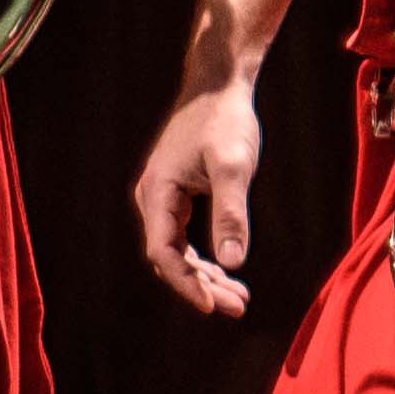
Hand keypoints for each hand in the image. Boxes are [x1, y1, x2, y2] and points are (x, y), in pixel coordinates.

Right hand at [135, 86, 261, 316]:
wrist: (218, 86)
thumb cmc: (225, 121)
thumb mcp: (233, 166)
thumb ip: (231, 214)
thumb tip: (234, 263)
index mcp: (157, 193)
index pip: (165, 253)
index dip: (187, 284)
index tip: (213, 307)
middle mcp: (154, 198)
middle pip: (171, 257)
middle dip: (202, 286)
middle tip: (238, 308)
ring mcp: (165, 196)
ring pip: (180, 249)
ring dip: (207, 275)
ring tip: (240, 299)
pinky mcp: (179, 193)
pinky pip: (187, 235)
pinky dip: (207, 255)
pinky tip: (230, 270)